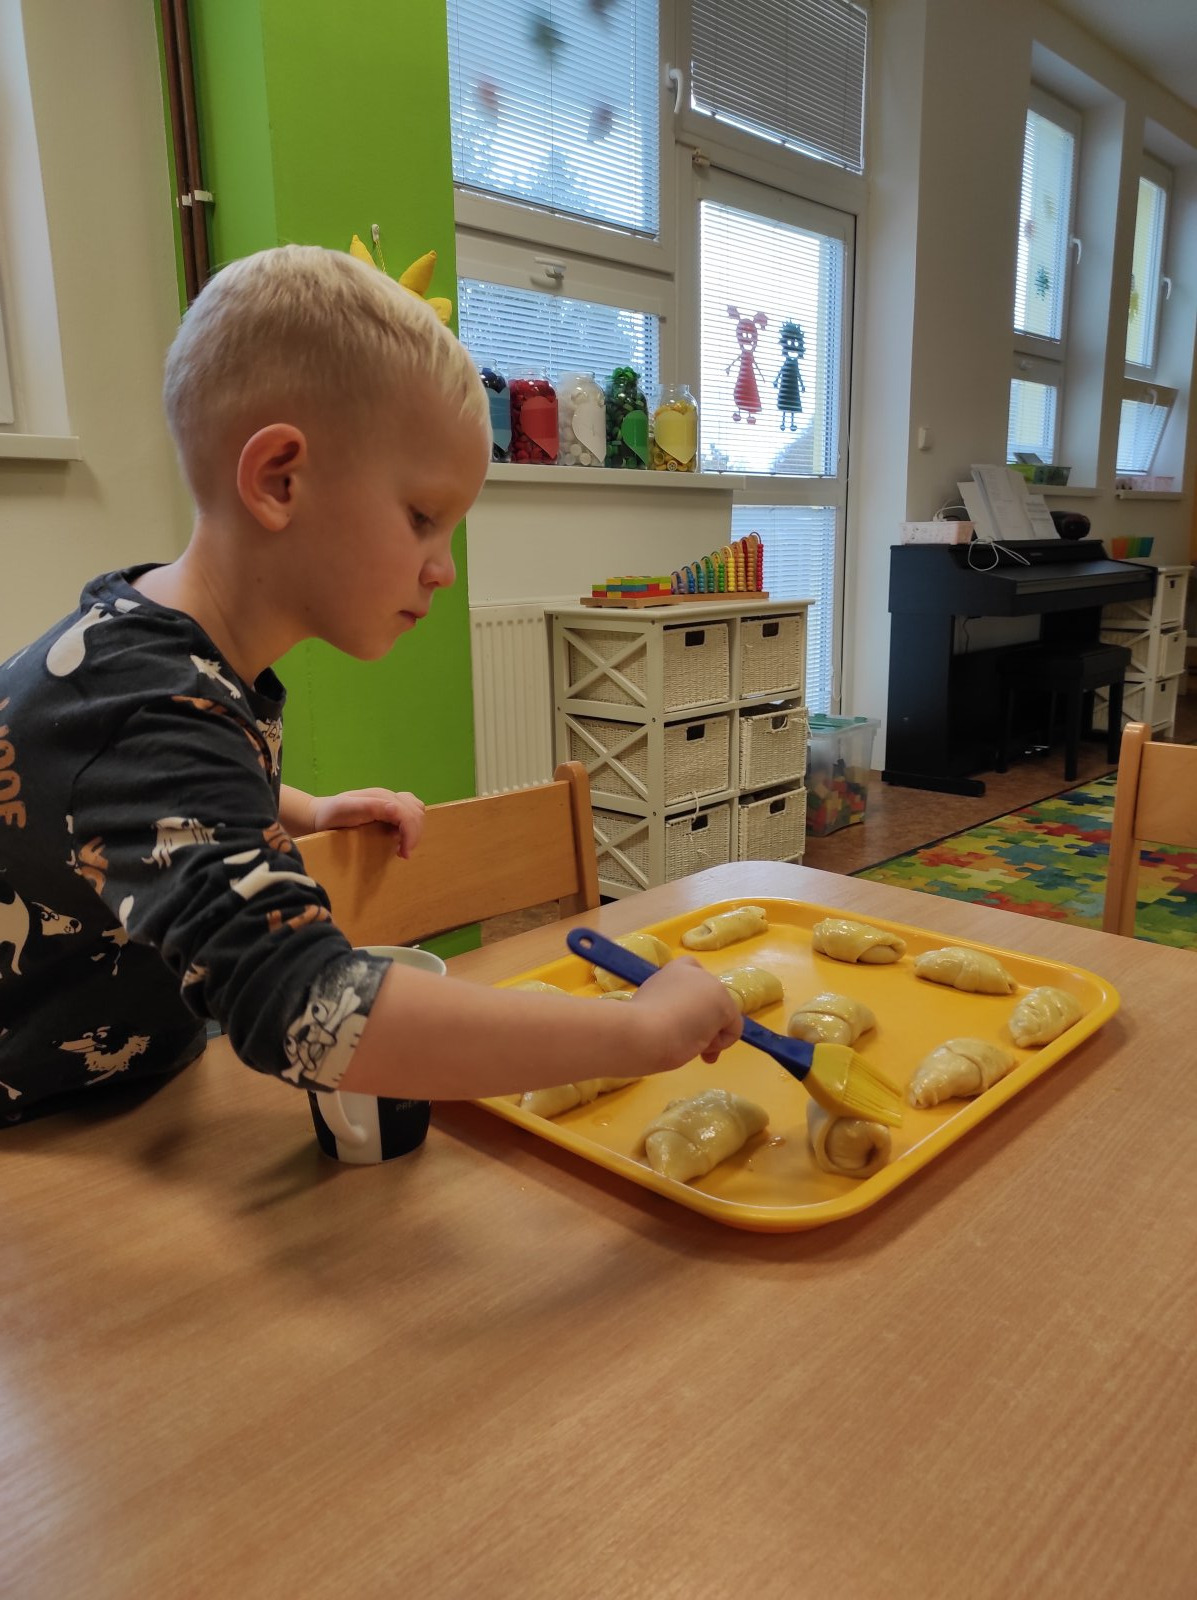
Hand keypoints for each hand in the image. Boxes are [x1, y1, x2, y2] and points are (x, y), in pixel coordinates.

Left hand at [310, 788, 425, 857]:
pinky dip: (412, 824)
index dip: (411, 834)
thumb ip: (370, 807)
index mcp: (381, 797)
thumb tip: (396, 810)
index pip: (408, 813)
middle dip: (414, 834)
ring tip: (403, 846)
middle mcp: (389, 797)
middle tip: (403, 853)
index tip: (403, 854)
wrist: (320, 815)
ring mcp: (390, 801)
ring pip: (417, 810)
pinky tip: (401, 836)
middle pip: (416, 812)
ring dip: (415, 829)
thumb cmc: (331, 815)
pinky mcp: (390, 808)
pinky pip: (411, 811)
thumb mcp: (345, 809)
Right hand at [630, 957, 741, 1069]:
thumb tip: (688, 1031)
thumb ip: (670, 1011)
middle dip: (701, 1022)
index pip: (692, 971)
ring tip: (686, 1043)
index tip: (680, 1017)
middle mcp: (695, 972)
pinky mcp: (725, 1004)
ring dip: (707, 1035)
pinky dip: (719, 1045)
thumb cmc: (638, 1026)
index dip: (691, 998)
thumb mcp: (650, 1010)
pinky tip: (698, 1046)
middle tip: (683, 1040)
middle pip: (709, 1001)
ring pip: (720, 1017)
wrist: (641, 1033)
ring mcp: (712, 986)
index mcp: (672, 971)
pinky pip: (733, 1031)